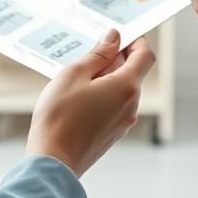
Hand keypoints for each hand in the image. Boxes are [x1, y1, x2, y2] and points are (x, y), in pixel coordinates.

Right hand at [26, 30, 154, 176]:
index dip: (135, 40)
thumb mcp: (74, 74)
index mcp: (126, 87)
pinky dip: (101, 95)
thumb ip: (98, 54)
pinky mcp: (112, 133)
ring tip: (76, 79)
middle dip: (113, 59)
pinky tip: (77, 97)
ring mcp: (123, 122)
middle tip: (86, 55)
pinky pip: (113, 105)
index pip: (145, 55)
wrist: (52, 162)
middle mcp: (131, 105)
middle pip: (132, 72)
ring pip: (121, 89)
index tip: (117, 35)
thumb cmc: (60, 117)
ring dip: (105, 78)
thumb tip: (113, 38)